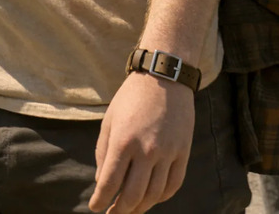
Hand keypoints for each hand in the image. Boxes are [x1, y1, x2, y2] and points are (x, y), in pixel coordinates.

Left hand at [90, 73, 194, 213]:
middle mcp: (146, 150)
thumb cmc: (131, 98)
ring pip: (154, 194)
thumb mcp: (109, 121)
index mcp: (123, 142)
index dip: (101, 200)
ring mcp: (168, 153)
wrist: (164, 78)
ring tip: (130, 210)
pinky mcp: (183, 152)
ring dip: (140, 207)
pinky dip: (162, 197)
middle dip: (119, 211)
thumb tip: (102, 182)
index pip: (109, 183)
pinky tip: (151, 198)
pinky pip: (173, 184)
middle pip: (132, 196)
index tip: (96, 208)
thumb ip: (103, 153)